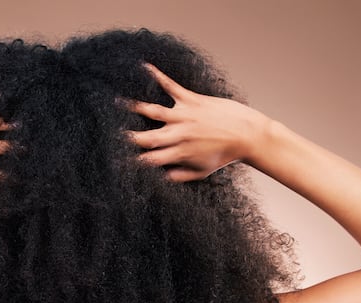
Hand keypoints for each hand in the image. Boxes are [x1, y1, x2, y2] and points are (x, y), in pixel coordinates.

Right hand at [126, 64, 272, 181]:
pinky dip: (157, 76)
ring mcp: (185, 116)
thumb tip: (162, 178)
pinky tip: (144, 67)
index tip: (120, 160)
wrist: (248, 135)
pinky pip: (171, 86)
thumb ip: (181, 175)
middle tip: (112, 133)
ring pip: (153, 111)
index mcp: (180, 154)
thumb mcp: (203, 172)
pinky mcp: (192, 101)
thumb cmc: (226, 154)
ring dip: (134, 106)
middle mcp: (179, 135)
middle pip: (147, 137)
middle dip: (129, 137)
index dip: (134, 160)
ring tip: (117, 102)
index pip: (151, 159)